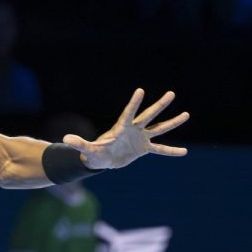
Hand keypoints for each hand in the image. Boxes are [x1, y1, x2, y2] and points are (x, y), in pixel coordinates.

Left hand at [64, 89, 188, 168]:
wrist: (101, 160)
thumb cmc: (93, 153)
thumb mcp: (87, 149)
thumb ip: (78, 143)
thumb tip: (64, 140)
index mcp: (120, 128)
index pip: (129, 113)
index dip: (134, 103)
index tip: (140, 91)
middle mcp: (133, 130)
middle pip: (149, 116)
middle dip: (159, 105)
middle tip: (172, 93)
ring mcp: (140, 138)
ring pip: (159, 129)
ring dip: (172, 122)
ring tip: (186, 114)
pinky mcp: (143, 149)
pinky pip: (160, 149)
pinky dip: (171, 151)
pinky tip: (184, 152)